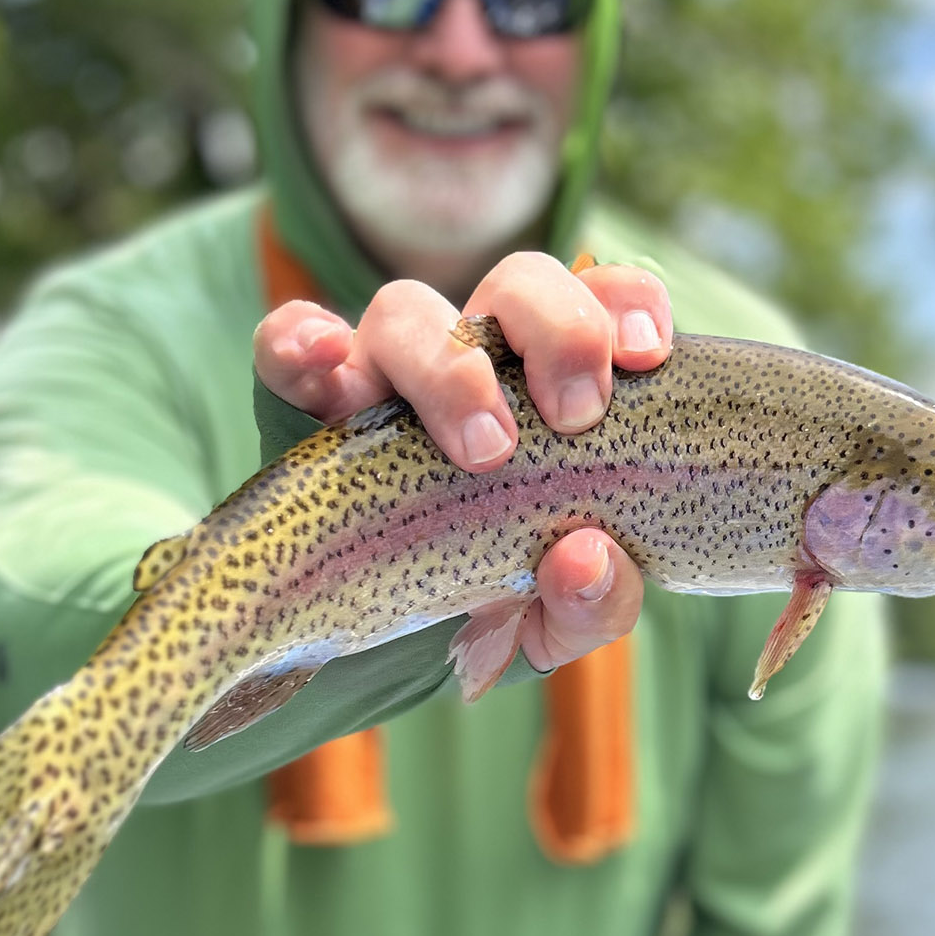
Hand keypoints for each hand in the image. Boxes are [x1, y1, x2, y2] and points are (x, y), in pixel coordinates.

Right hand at [253, 252, 672, 669]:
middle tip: (577, 416)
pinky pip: (287, 349)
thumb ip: (594, 601)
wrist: (394, 652)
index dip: (628, 303)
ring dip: (447, 364)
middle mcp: (476, 360)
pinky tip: (324, 361)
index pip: (600, 299)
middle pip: (516, 283)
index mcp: (554, 385)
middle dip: (558, 329)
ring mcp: (386, 378)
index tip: (646, 357)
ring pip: (406, 310)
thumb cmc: (498, 600)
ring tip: (482, 451)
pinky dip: (300, 340)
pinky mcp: (307, 409)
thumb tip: (586, 555)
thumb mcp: (558, 621)